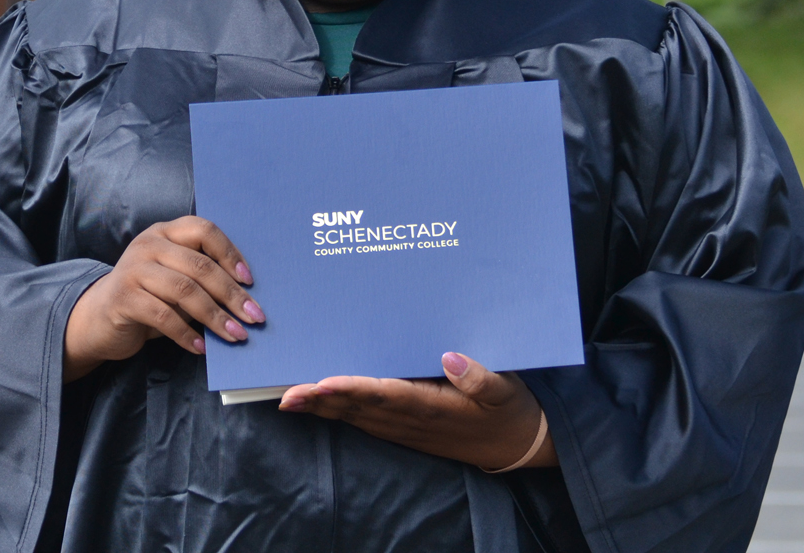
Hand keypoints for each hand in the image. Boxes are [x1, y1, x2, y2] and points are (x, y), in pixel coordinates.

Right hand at [63, 217, 263, 382]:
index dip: (230, 254)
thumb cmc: (147, 297)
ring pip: (184, 291)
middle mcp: (148, 244)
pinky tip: (202, 347)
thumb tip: (244, 298)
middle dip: (231, 294)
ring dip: (215, 317)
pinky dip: (187, 334)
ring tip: (235, 335)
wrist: (99, 317)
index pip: (204, 230)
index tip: (250, 281)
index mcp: (165, 232)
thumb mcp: (173, 277)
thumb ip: (199, 277)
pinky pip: (163, 317)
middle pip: (199, 265)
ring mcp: (133, 269)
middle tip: (254, 317)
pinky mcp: (123, 298)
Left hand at [277, 351, 555, 470]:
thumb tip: (451, 358)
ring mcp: (407, 428)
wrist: (518, 444)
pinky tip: (319, 404)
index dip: (353, 390)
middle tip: (286, 394)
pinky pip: (365, 420)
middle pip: (359, 409)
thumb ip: (480, 377)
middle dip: (321, 401)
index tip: (323, 383)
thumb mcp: (506, 391)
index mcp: (434, 406)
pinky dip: (338, 412)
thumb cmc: (509, 411)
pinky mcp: (406, 429)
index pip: (386, 394)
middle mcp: (413, 420)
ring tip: (290, 398)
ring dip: (323, 408)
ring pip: (357, 416)